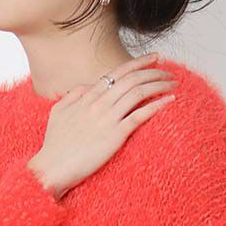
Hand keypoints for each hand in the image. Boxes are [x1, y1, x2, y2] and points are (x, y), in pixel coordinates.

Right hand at [26, 55, 177, 199]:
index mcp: (87, 97)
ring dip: (159, 85)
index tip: (154, 58)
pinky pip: (140, 116)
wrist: (52, 168)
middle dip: (154, 71)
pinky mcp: (115, 136)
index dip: (138, 62)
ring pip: (139, 93)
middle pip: (132, 79)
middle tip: (169, 71)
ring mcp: (108, 119)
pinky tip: (169, 101)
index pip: (118, 73)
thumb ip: (73, 95)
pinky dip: (157, 105)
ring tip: (173, 84)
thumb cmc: (54, 145)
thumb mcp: (58, 112)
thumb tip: (87, 86)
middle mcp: (99, 104)